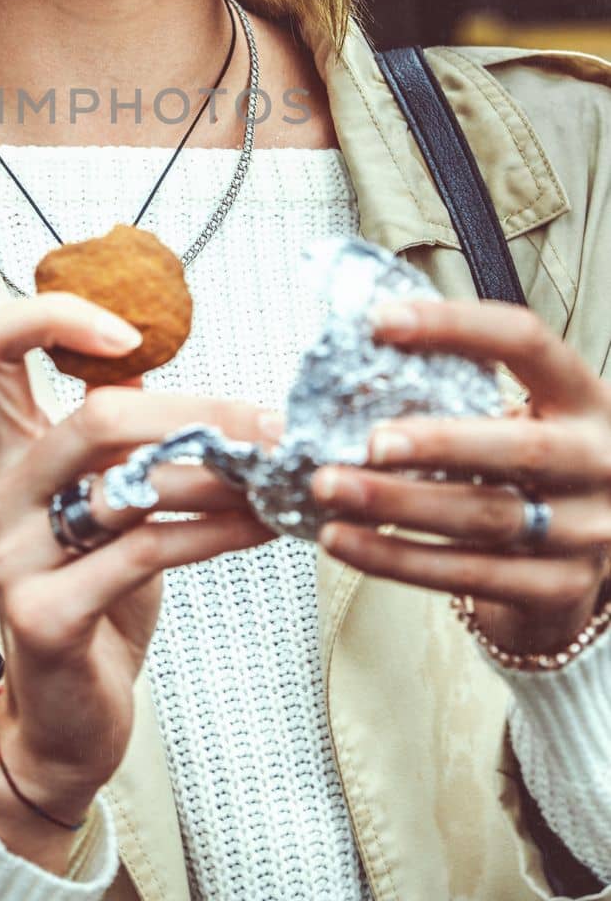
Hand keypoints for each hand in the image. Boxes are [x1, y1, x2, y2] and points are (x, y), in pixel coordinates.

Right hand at [0, 290, 279, 851]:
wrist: (65, 719)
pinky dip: (216, 533)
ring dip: (222, 476)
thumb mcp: (100, 503)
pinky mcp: (47, 613)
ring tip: (279, 474)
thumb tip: (148, 357)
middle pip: (94, 416)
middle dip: (198, 413)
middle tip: (268, 423)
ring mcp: (16, 556)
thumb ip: (114, 436)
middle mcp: (0, 493)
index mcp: (9, 451)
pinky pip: (147, 551)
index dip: (51, 318)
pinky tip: (260, 526)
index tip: (129, 332)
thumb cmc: (93, 596)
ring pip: (130, 486)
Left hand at [311, 297, 610, 655]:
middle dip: (438, 443)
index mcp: (584, 396)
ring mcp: (585, 531)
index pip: (525, 342)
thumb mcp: (524, 410)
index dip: (455, 326)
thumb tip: (354, 357)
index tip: (379, 322)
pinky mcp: (557, 589)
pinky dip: (398, 559)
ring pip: (487, 517)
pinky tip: (345, 540)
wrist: (590, 544)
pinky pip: (469, 575)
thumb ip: (460, 386)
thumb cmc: (531, 458)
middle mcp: (597, 462)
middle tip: (368, 441)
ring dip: (398, 504)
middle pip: (521, 449)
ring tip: (328, 487)